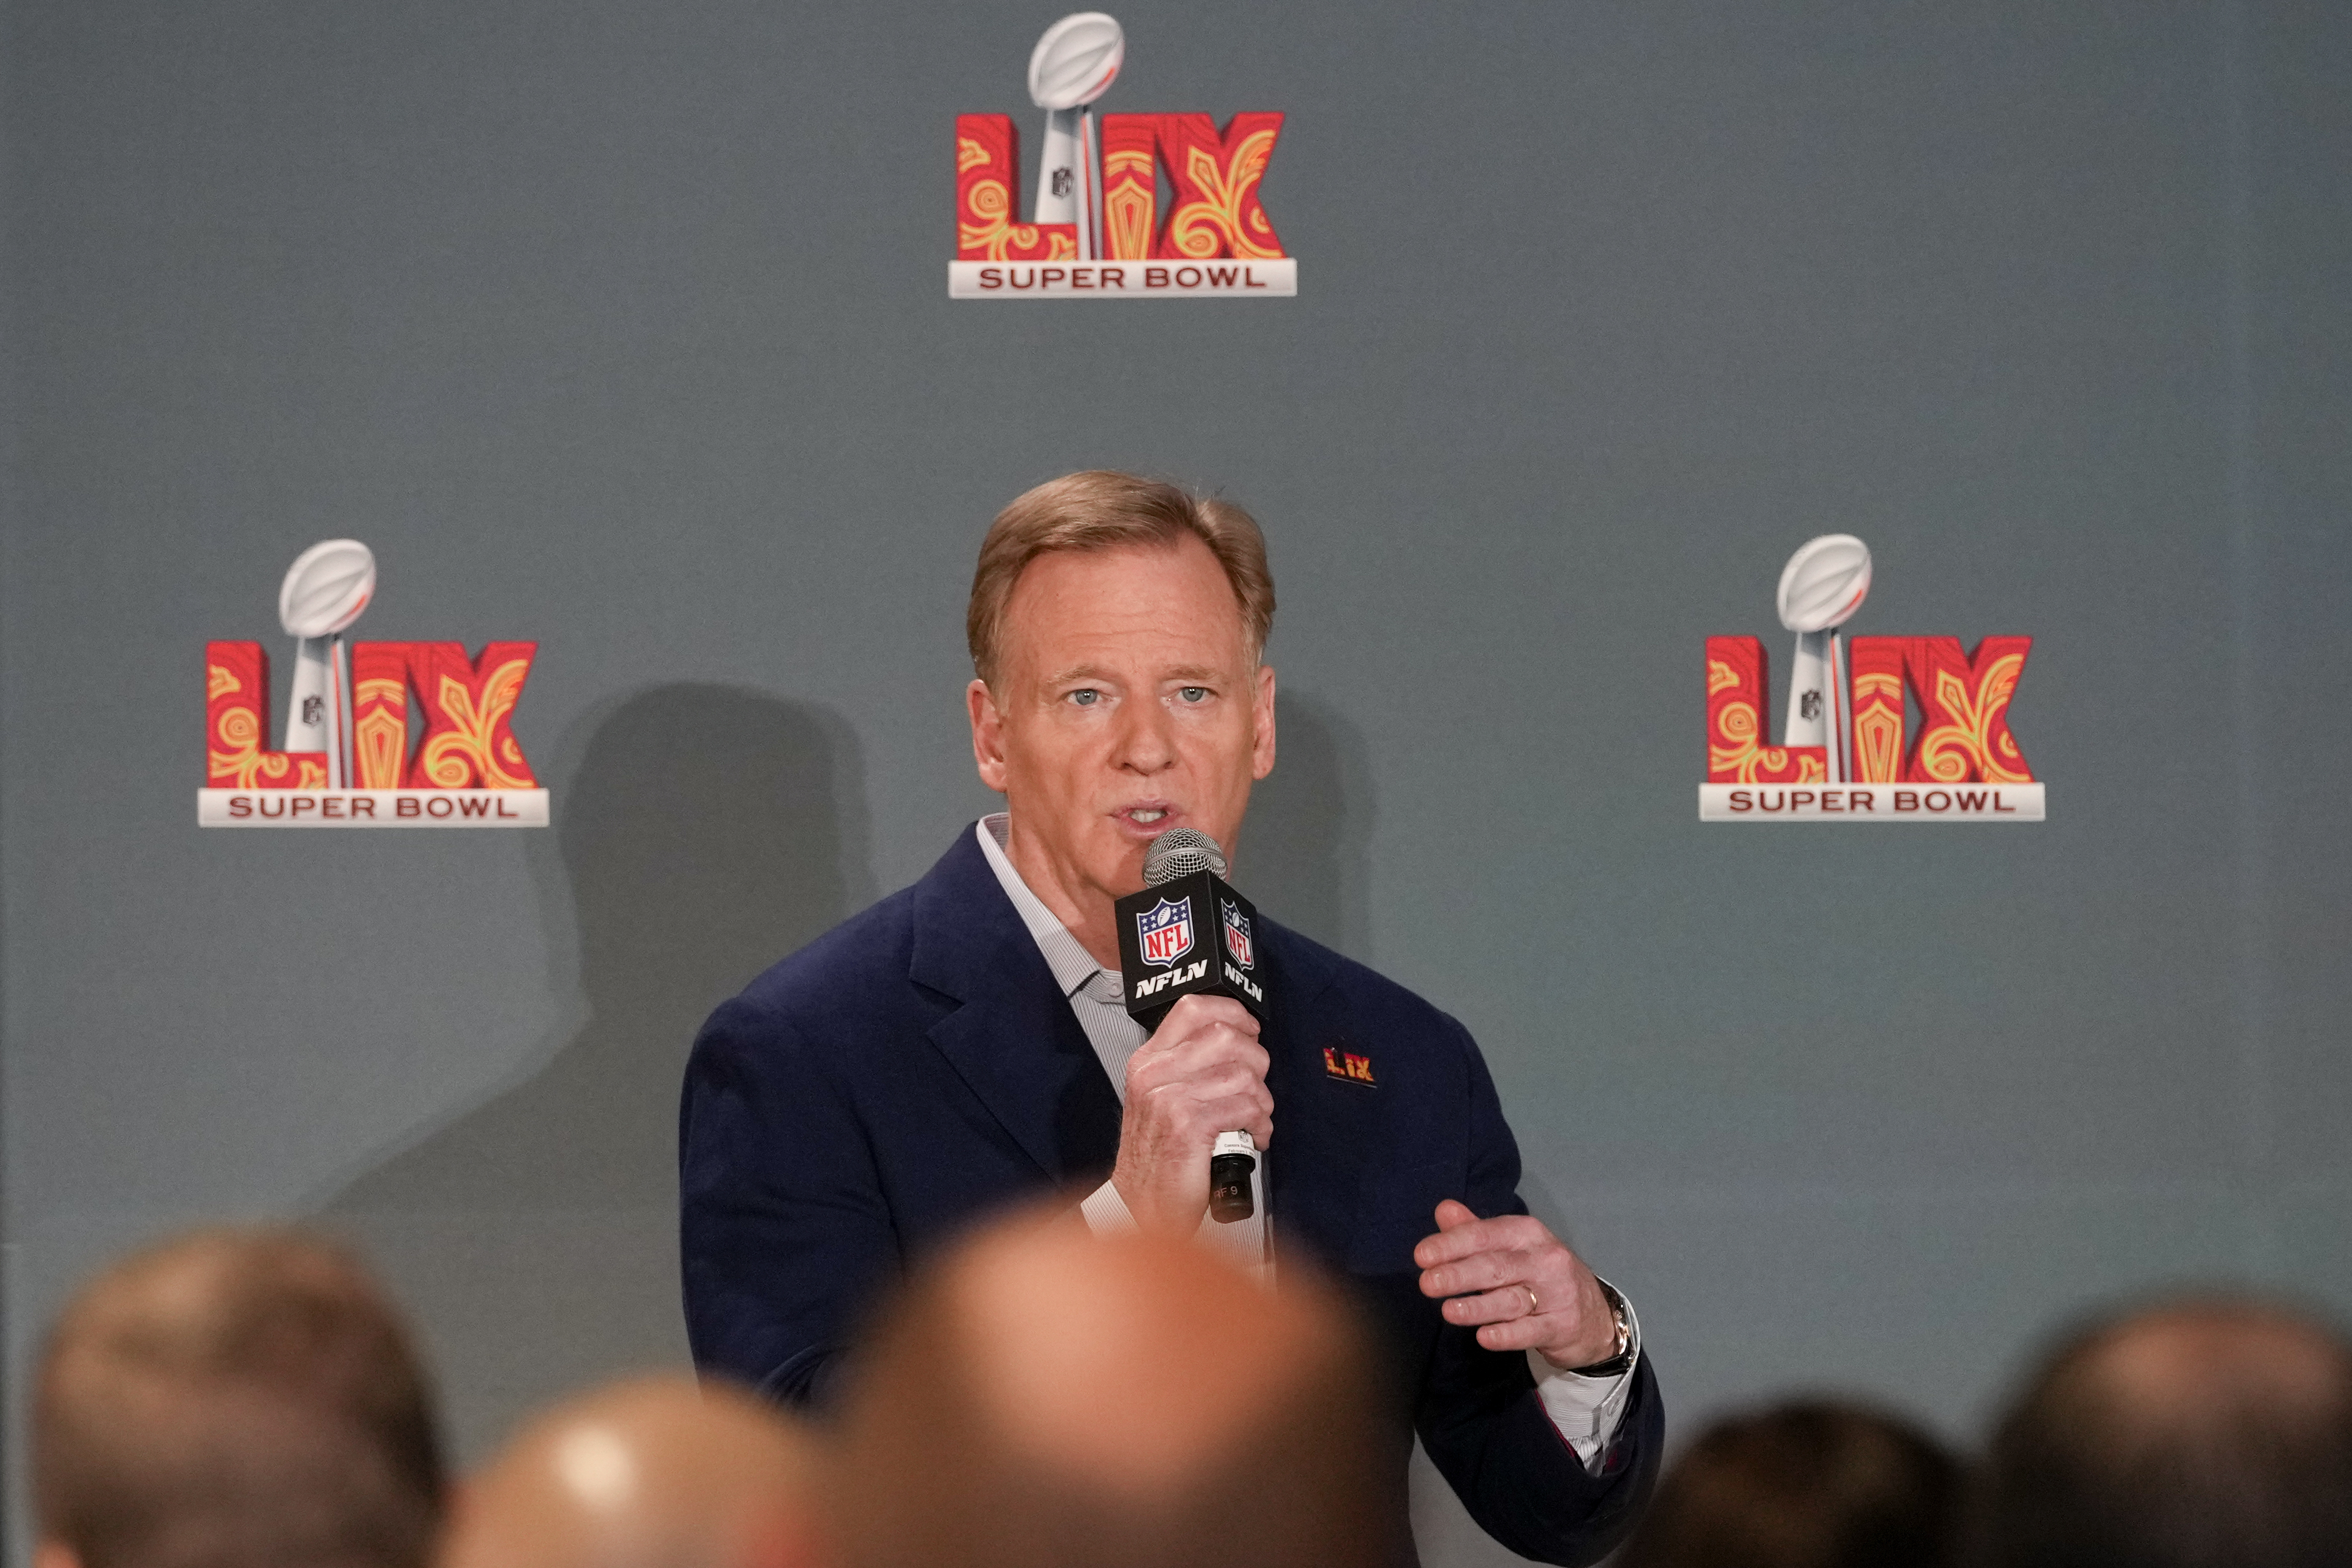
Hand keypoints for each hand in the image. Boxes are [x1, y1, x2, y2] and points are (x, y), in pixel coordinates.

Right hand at [1110, 994, 1272, 1233]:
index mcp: (1148, 1060)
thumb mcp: (1161, 1100)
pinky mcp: (1187, 1126)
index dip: (1234, 1013)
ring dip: (1262, 1099)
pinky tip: (1255, 1136)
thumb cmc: (1159, 1157)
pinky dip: (1261, 1123)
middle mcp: (1154, 1073)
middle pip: (1226, 1036)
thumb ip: (1189, 1066)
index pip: (1193, 1007)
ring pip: (1242, 1073)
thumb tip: (1238, 1041)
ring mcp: (1168, 1098)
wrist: (1141, 1208)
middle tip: (1256, 1088)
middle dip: (1256, 1061)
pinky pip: (1245, 1107)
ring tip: (1256, 1118)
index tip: (1251, 1032)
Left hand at [1414, 1200, 1618, 1368]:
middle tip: (1426, 1284)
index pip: (1485, 1234)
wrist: (1594, 1315)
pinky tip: (1484, 1337)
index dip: (1452, 1244)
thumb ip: (1475, 1231)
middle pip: (1496, 1266)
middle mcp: (1544, 1259)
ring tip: (1448, 1311)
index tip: (1421, 1256)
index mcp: (1527, 1233)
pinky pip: (1531, 1330)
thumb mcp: (1511, 1248)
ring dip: (1479, 1306)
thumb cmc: (1540, 1275)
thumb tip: (1443, 1209)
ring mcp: (1557, 1293)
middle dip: (1459, 1274)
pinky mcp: (1562, 1326)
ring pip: (1512, 1299)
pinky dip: (1507, 1335)